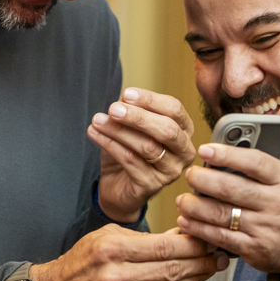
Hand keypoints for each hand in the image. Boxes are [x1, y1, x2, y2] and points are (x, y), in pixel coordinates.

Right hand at [30, 226, 226, 280]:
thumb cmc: (81, 260)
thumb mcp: (108, 237)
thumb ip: (145, 237)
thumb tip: (181, 233)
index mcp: (113, 250)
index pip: (165, 247)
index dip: (193, 245)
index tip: (209, 240)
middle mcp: (117, 278)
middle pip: (173, 269)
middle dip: (201, 262)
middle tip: (220, 255)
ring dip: (196, 278)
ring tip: (211, 268)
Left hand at [90, 88, 196, 221]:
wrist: (118, 186)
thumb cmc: (128, 151)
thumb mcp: (130, 126)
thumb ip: (131, 111)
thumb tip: (123, 99)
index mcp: (184, 130)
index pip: (174, 109)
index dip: (150, 100)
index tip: (126, 94)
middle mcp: (184, 151)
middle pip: (167, 129)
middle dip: (138, 117)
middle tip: (113, 108)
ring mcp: (171, 171)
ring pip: (147, 147)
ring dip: (119, 131)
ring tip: (98, 120)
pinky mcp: (153, 185)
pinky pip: (131, 161)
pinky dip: (111, 145)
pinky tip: (95, 134)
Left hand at [176, 102, 279, 273]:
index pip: (256, 163)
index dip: (229, 155)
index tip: (205, 149)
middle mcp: (277, 203)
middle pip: (235, 189)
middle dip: (206, 181)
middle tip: (189, 174)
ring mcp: (265, 228)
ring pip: (224, 215)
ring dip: (197, 207)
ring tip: (182, 199)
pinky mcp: (255, 249)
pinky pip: (222, 238)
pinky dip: (200, 230)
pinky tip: (186, 221)